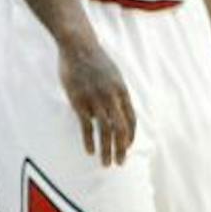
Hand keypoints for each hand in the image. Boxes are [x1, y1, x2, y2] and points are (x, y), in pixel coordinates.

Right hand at [59, 37, 135, 164]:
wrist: (79, 47)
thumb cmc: (95, 61)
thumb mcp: (113, 76)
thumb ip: (115, 93)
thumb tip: (115, 108)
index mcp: (123, 92)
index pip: (131, 120)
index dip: (130, 136)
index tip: (128, 147)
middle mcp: (112, 98)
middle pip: (121, 129)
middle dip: (122, 148)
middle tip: (121, 163)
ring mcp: (96, 100)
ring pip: (105, 131)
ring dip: (107, 150)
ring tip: (107, 164)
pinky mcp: (79, 102)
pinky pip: (87, 126)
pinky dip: (89, 141)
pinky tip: (90, 152)